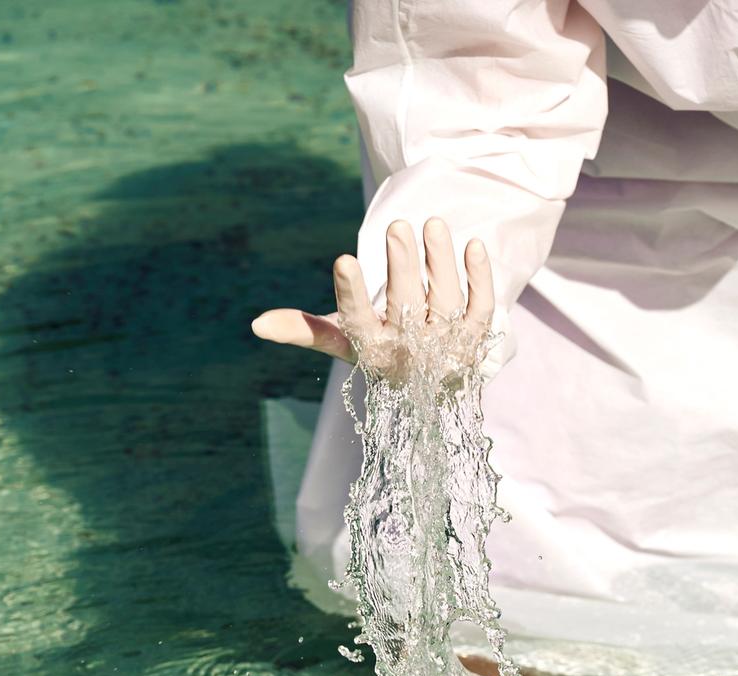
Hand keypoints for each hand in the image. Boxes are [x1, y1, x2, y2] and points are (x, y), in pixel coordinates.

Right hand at [251, 218, 493, 380]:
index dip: (350, 293)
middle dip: (401, 266)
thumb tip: (256, 324)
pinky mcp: (475, 337)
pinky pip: (481, 306)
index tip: (343, 260)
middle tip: (397, 226)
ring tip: (432, 224)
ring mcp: (446, 344)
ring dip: (440, 262)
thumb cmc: (381, 351)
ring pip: (444, 300)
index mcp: (373, 349)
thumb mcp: (345, 342)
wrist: (435, 389)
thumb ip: (306, 329)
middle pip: (405, 304)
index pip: (357, 321)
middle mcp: (410, 350)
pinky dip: (480, 278)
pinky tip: (473, 246)